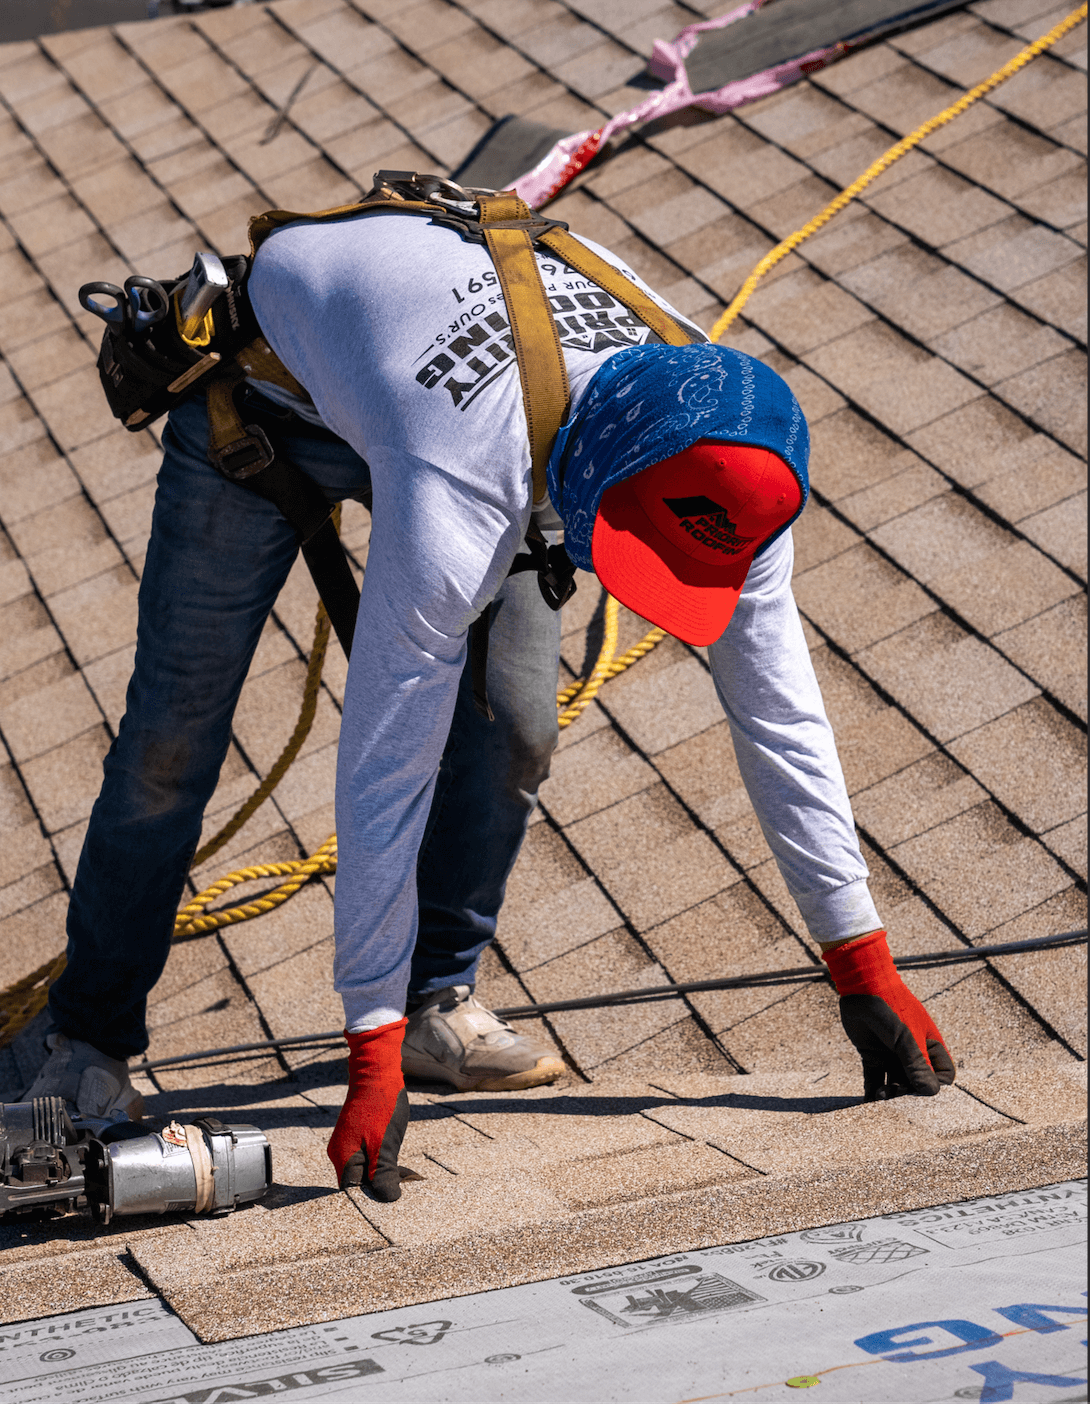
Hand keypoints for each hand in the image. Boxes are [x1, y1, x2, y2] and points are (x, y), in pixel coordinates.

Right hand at [327, 1019, 409, 1198]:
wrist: (376, 1071)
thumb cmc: (380, 1106)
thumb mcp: (385, 1144)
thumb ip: (383, 1174)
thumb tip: (387, 1200)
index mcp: (342, 1159)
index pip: (352, 1194)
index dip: (371, 1201)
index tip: (391, 1205)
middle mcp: (340, 1154)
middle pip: (357, 1183)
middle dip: (378, 1188)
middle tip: (403, 1189)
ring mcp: (347, 1143)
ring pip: (364, 1170)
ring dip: (383, 1175)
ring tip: (405, 1178)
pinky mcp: (356, 1136)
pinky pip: (367, 1157)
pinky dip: (381, 1162)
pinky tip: (398, 1164)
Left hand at [822, 931, 954, 1100]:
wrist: (861, 985)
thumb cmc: (891, 1007)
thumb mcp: (905, 1038)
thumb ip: (916, 1064)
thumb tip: (930, 1092)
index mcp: (930, 1046)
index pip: (943, 1075)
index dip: (937, 1086)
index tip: (923, 1092)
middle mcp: (913, 1053)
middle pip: (916, 1083)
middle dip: (909, 1093)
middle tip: (897, 1098)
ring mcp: (892, 1054)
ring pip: (895, 1082)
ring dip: (890, 1094)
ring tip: (881, 1096)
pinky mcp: (872, 1054)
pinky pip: (874, 1077)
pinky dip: (872, 1090)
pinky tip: (868, 1101)